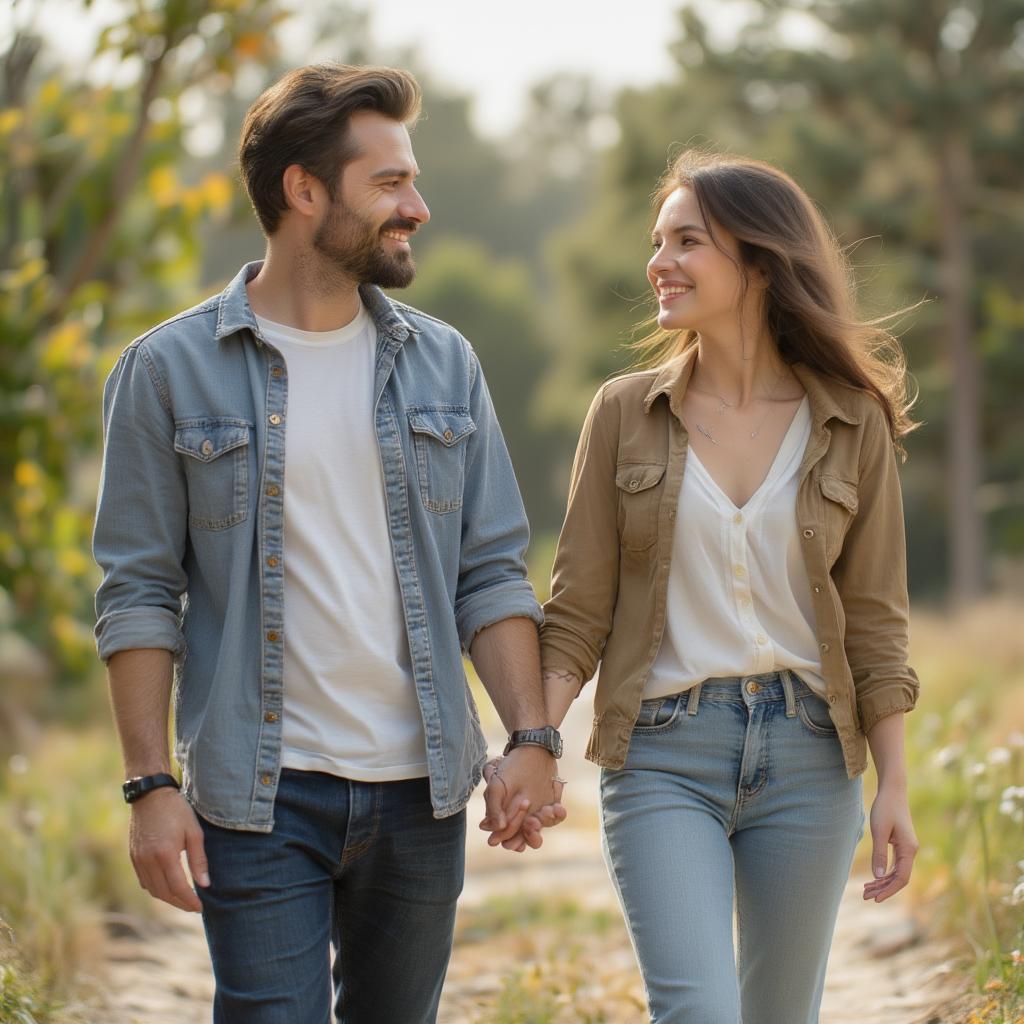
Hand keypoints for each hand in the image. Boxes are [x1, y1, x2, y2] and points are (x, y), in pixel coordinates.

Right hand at [128, 788, 209, 911]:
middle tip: (193, 907)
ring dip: (167, 898)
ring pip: (152, 889)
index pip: (178, 888)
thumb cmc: (176, 810)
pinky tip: (167, 887)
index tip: (200, 907)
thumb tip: (205, 884)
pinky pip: (144, 881)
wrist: (151, 795)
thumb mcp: (194, 831)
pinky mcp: (133, 857)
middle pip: (164, 893)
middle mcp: (148, 861)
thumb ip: (199, 860)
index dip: (189, 901)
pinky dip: (156, 888)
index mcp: (165, 855)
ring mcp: (138, 860)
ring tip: (183, 899)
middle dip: (179, 903)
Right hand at [479, 748, 566, 850]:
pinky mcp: (552, 805)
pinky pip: (558, 816)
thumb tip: (494, 829)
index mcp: (507, 817)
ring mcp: (538, 813)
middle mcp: (523, 819)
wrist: (531, 749)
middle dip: (532, 836)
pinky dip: (558, 814)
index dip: (511, 840)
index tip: (512, 833)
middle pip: (529, 840)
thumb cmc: (510, 768)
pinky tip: (556, 807)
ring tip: (544, 810)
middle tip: (530, 822)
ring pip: (544, 829)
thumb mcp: (496, 785)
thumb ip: (493, 807)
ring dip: (544, 822)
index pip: (508, 839)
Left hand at [863, 783, 917, 902]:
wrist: (892, 790)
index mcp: (909, 849)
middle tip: (865, 897)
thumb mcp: (879, 831)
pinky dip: (884, 872)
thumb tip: (878, 876)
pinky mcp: (900, 844)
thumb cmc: (885, 808)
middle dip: (883, 889)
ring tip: (866, 890)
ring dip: (882, 882)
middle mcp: (910, 851)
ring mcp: (906, 848)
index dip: (889, 890)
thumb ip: (879, 854)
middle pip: (899, 878)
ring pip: (896, 872)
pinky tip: (874, 878)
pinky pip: (894, 864)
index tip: (876, 899)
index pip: (902, 878)